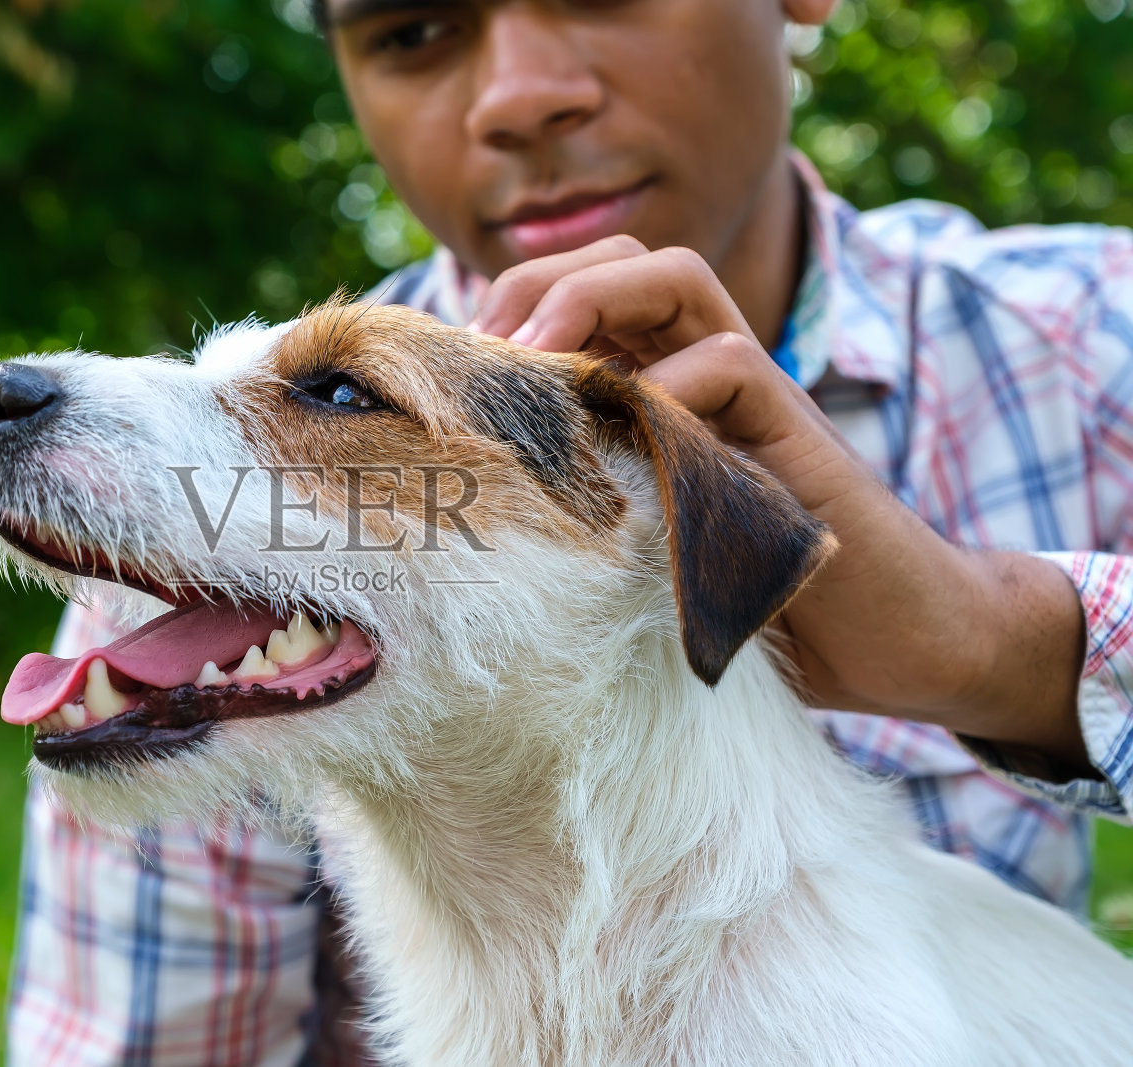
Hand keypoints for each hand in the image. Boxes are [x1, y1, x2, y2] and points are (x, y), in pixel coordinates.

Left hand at [472, 237, 1091, 777]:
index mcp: (657, 385)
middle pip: (622, 259)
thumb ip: (579, 502)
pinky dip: (671, 383)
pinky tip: (629, 431)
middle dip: (536, 280)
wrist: (892, 641)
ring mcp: (751, 396)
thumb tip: (463, 508)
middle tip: (483, 350)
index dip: (509, 309)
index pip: (579, 295)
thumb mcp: (635, 544)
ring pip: (674, 275)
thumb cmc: (747, 600)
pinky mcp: (795, 435)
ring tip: (532, 356)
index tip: (455, 370)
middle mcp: (701, 372)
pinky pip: (733, 363)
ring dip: (589, 296)